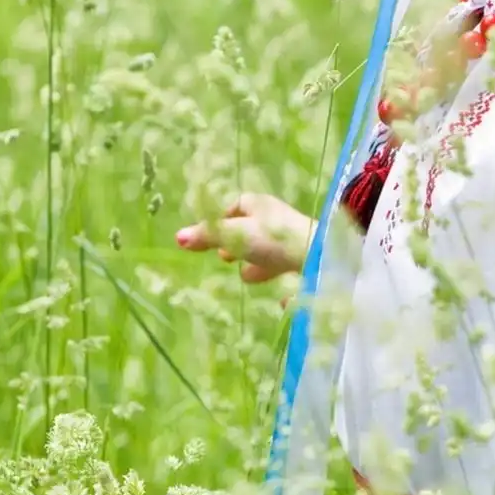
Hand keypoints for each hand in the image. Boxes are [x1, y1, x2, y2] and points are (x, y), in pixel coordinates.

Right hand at [176, 193, 315, 286]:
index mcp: (258, 204)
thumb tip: (178, 237)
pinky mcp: (302, 258)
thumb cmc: (272, 239)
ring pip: (266, 247)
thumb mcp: (234, 236)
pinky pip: (283, 265)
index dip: (221, 220)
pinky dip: (273, 274)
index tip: (209, 235)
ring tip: (242, 274)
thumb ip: (208, 236)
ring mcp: (290, 238)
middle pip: (250, 227)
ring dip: (254, 259)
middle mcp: (274, 217)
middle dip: (236, 241)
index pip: (235, 206)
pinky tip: (268, 289)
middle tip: (223, 256)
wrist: (317, 257)